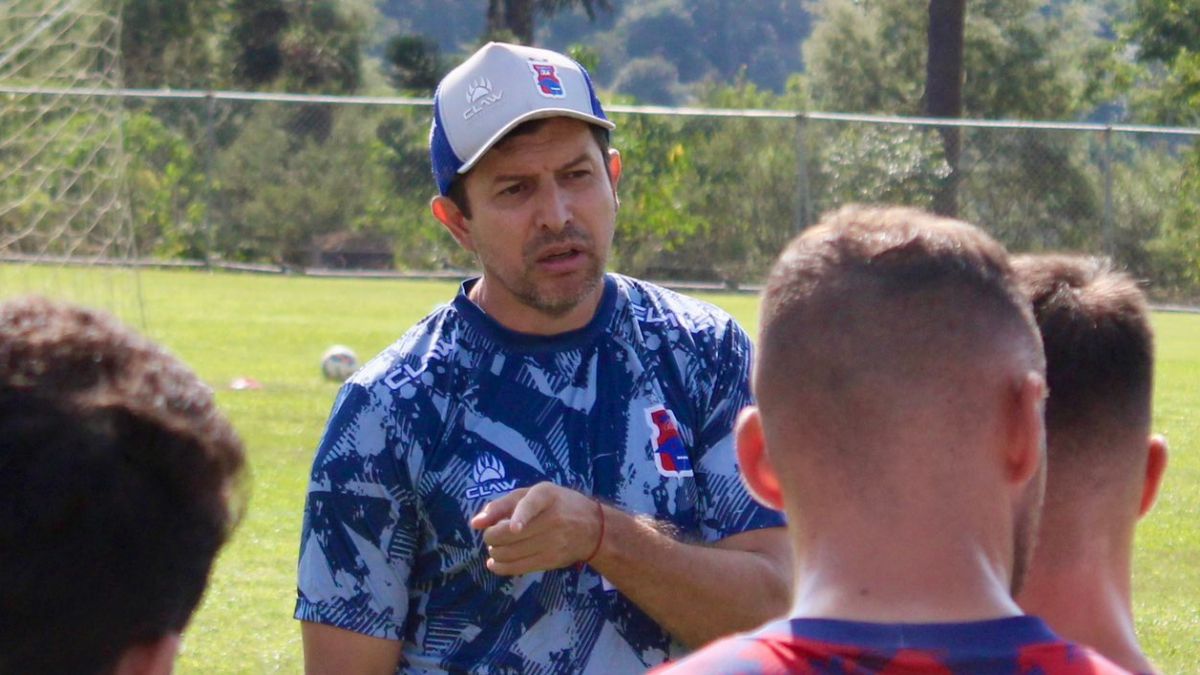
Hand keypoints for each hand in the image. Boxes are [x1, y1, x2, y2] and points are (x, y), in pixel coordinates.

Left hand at [469, 482, 602, 575]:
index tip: (514, 528)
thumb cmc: (556, 504)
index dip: (522, 516)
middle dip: (491, 536)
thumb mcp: (532, 494)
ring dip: (495, 551)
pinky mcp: (551, 561)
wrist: (592, 527)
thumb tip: (475, 524)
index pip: (532, 505)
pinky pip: (518, 568)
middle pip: (510, 534)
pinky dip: (500, 566)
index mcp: (546, 495)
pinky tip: (495, 562)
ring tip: (497, 546)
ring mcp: (553, 542)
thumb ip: (501, 505)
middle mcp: (552, 519)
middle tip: (492, 534)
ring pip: (510, 553)